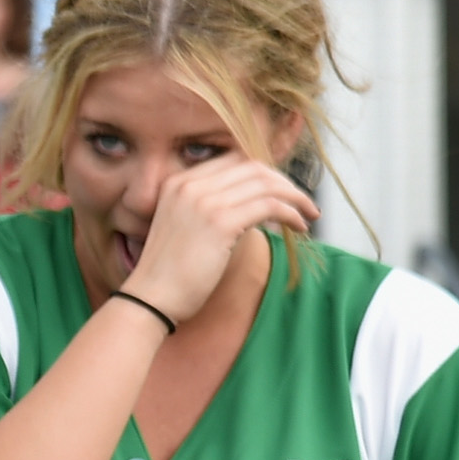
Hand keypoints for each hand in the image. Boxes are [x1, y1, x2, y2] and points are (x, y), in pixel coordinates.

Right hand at [118, 156, 318, 323]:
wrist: (149, 299)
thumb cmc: (170, 273)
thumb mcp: (186, 227)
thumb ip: (212, 208)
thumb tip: (256, 204)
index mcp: (178, 182)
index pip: (234, 161)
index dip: (265, 174)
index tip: (282, 191)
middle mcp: (190, 185)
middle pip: (253, 168)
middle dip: (285, 183)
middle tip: (302, 203)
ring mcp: (204, 202)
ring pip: (266, 184)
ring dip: (295, 197)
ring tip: (308, 215)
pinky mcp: (220, 223)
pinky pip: (269, 206)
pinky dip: (291, 213)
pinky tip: (298, 227)